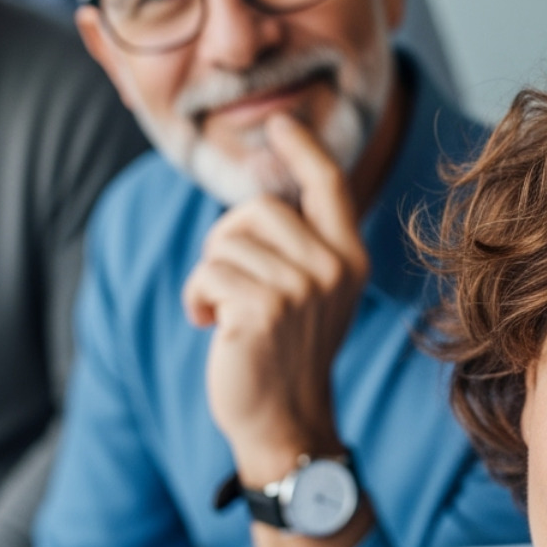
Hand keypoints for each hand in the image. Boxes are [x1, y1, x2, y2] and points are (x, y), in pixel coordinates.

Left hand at [183, 114, 369, 482]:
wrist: (285, 423)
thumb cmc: (285, 354)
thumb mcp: (310, 293)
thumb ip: (300, 246)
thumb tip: (259, 199)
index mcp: (349, 256)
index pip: (328, 184)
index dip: (303, 148)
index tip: (279, 123)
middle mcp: (333, 266)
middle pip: (258, 208)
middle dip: (225, 240)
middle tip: (226, 283)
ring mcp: (302, 287)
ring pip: (226, 242)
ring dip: (209, 277)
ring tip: (223, 314)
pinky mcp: (263, 309)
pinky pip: (208, 272)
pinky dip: (196, 298)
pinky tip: (211, 326)